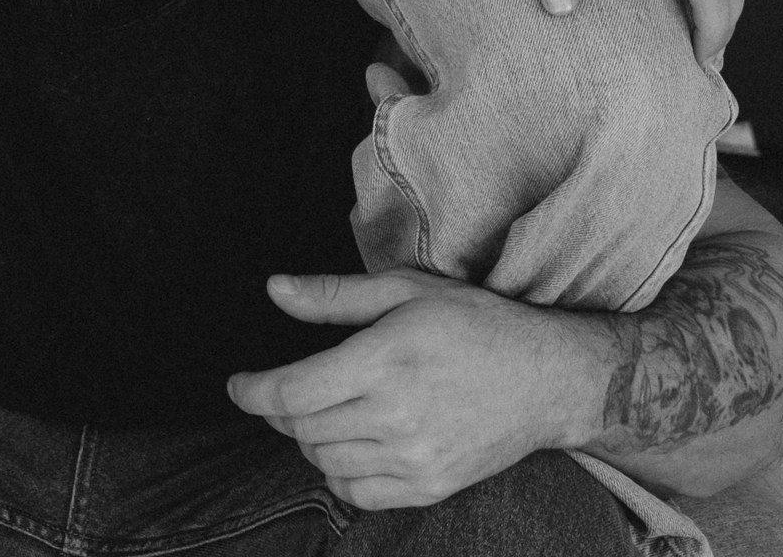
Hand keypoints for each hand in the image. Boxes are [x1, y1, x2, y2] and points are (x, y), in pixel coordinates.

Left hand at [229, 269, 587, 509]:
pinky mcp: (430, 486)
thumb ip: (334, 294)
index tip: (237, 384)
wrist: (545, 378)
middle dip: (281, 409)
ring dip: (309, 439)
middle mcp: (397, 414)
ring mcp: (415, 457)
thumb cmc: (474, 322)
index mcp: (385, 359)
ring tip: (320, 411)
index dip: (253, 391)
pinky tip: (347, 446)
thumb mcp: (405, 289)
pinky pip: (358, 494)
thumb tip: (275, 288)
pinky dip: (338, 474)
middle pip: (303, 428)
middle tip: (285, 389)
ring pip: (325, 462)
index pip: (294, 391)